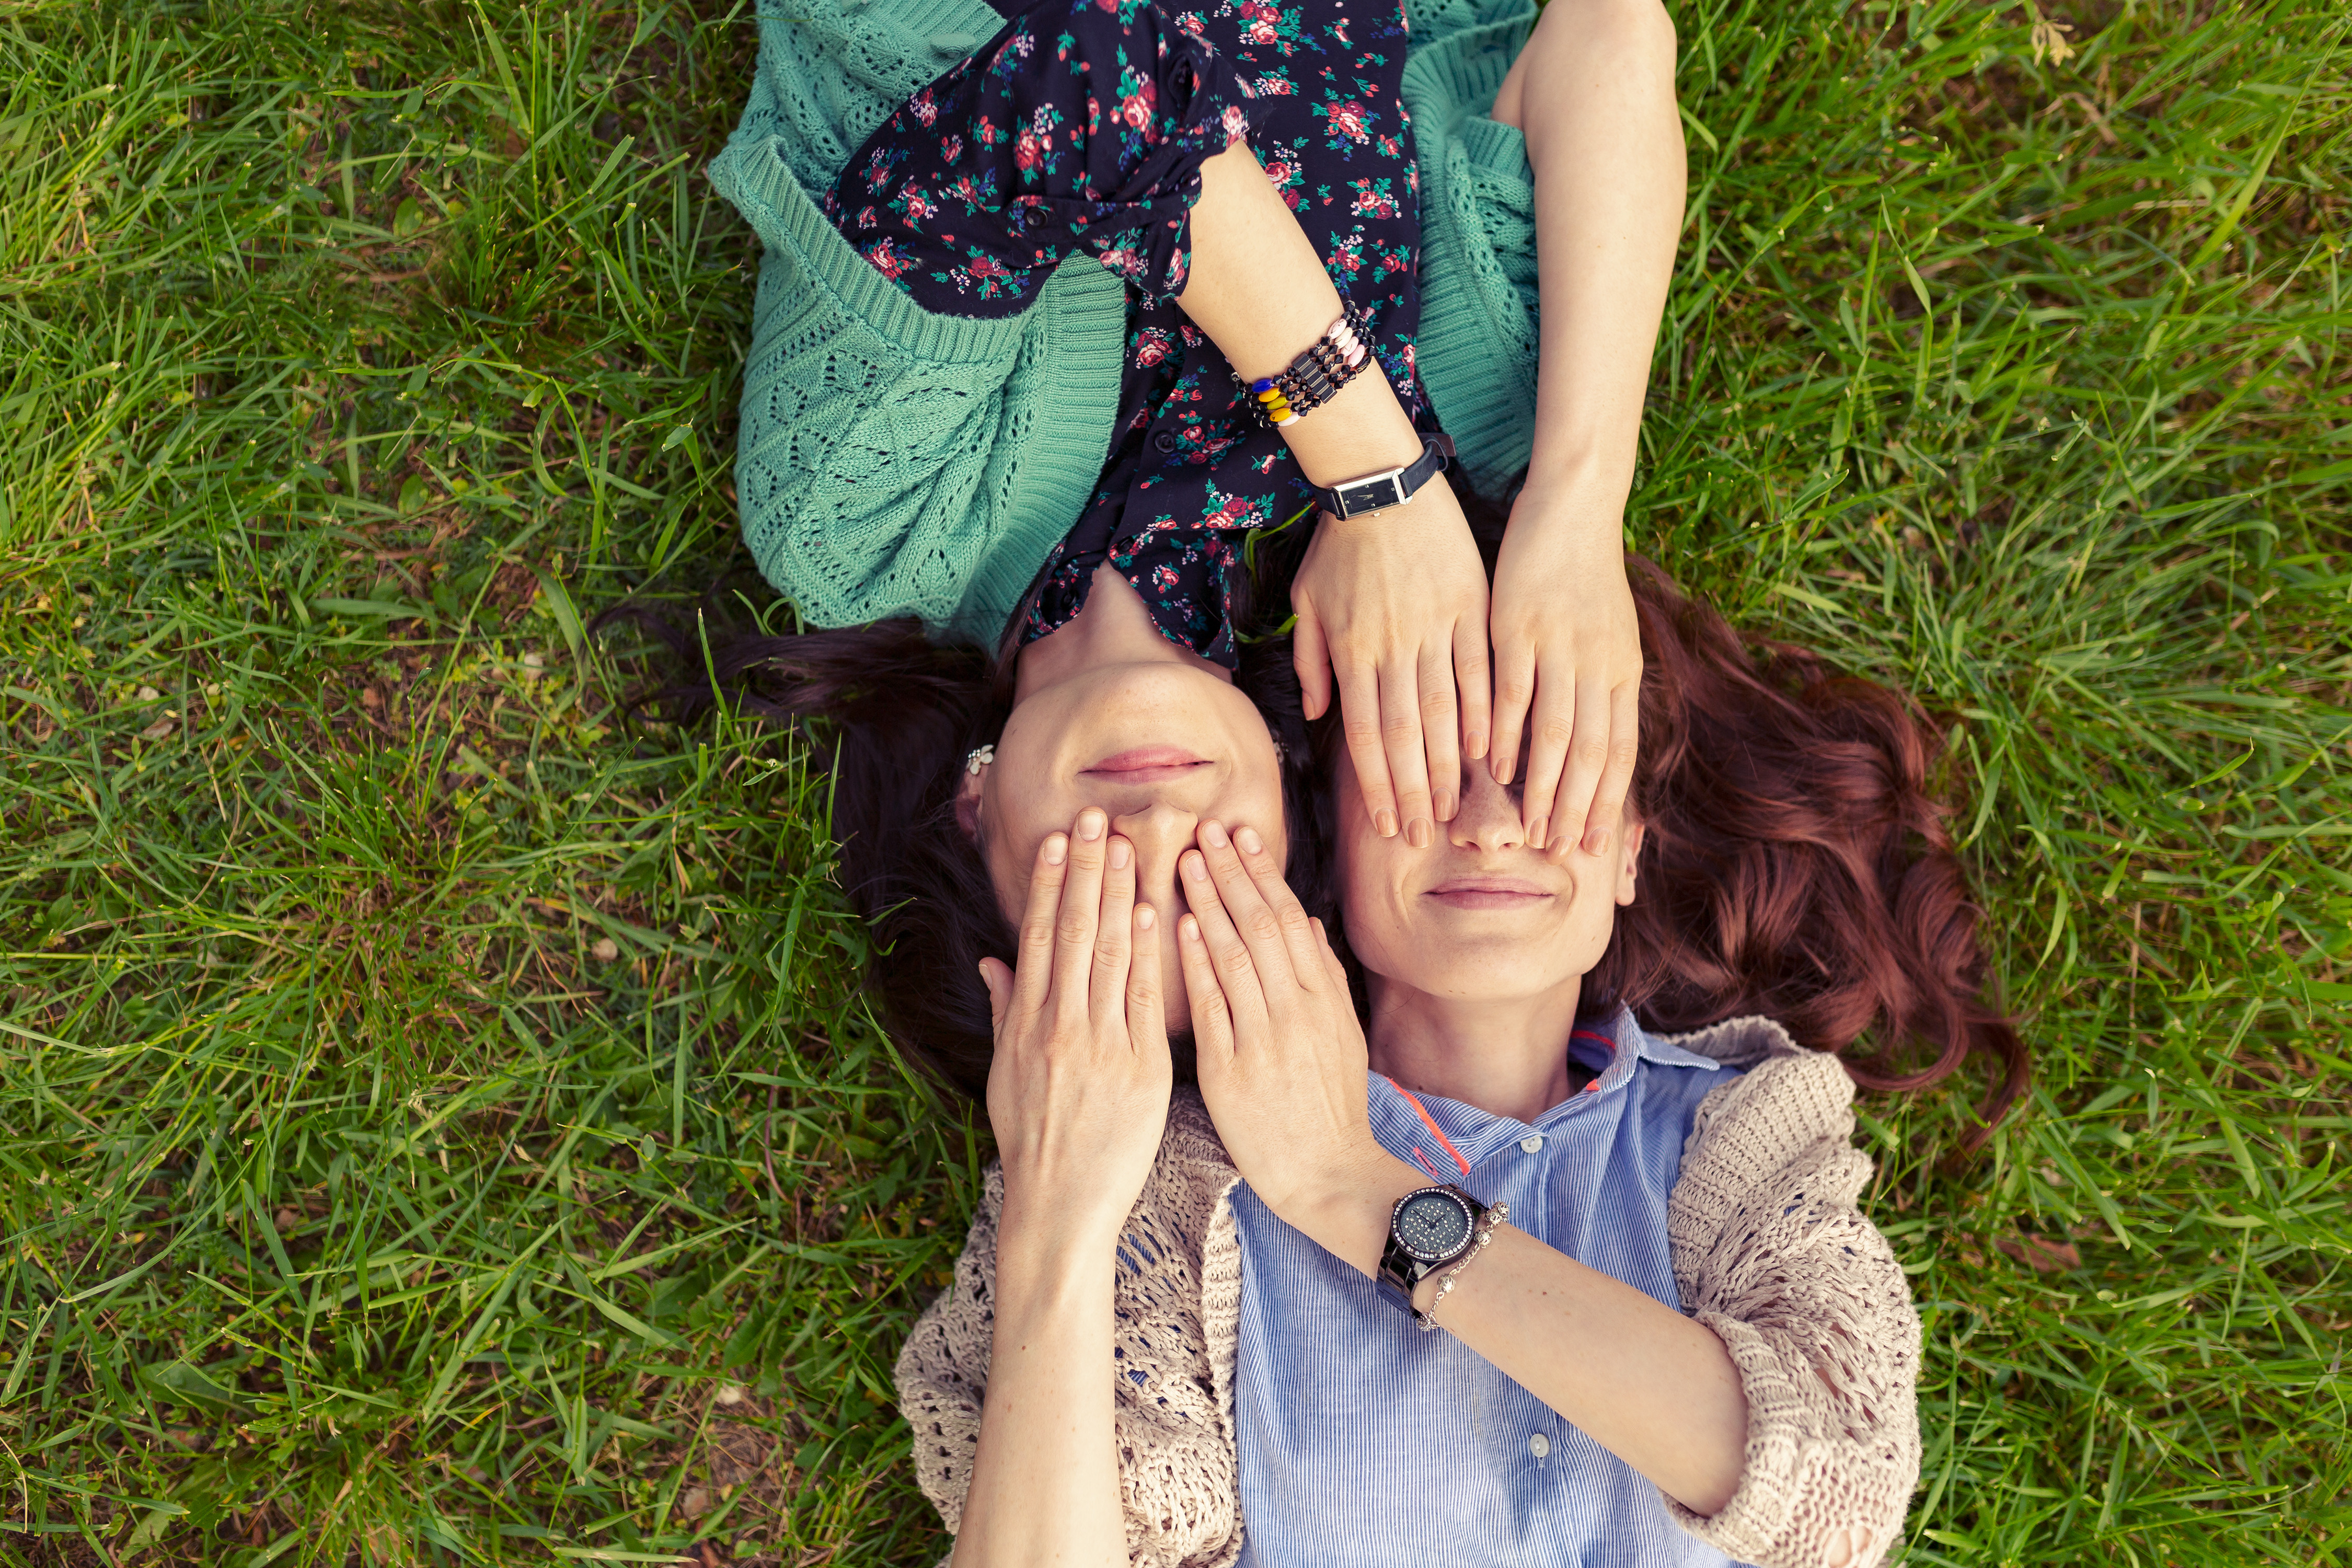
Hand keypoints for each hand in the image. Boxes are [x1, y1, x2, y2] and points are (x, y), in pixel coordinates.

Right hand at [980, 809, 1172, 1246]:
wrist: (1060, 1206)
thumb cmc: (1033, 1140)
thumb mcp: (1003, 1075)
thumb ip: (1005, 1011)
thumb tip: (994, 959)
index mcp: (1026, 1026)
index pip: (1039, 939)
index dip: (1050, 885)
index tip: (1059, 839)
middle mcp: (1059, 1028)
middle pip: (1073, 934)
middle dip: (1084, 871)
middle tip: (1094, 818)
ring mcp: (1101, 1047)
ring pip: (1108, 955)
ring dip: (1117, 895)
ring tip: (1124, 845)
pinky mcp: (1140, 1069)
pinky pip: (1142, 1000)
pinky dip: (1147, 953)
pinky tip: (1154, 911)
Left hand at [1174, 819, 1398, 1267]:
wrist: (1329, 1174)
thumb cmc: (1329, 1106)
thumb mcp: (1342, 1036)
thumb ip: (1325, 977)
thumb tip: (1305, 921)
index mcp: (1322, 999)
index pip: (1287, 920)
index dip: (1261, 874)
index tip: (1239, 836)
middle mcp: (1296, 1011)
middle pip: (1261, 926)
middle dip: (1232, 873)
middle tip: (1204, 828)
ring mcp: (1265, 1039)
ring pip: (1235, 956)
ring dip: (1209, 903)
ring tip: (1186, 860)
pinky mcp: (1233, 1071)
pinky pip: (1213, 1008)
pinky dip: (1196, 965)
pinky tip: (1178, 929)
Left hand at [1290, 481, 1490, 848]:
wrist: (1380, 484)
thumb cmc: (1338, 547)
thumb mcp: (1307, 604)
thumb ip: (1313, 663)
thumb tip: (1317, 717)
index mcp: (1352, 653)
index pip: (1362, 734)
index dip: (1374, 784)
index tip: (1385, 824)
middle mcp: (1391, 649)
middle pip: (1402, 736)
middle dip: (1410, 792)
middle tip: (1419, 837)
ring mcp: (1432, 630)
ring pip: (1441, 712)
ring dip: (1448, 766)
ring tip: (1453, 810)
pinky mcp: (1467, 609)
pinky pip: (1477, 670)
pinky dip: (1483, 712)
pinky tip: (1489, 751)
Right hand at [1486, 497, 1642, 855]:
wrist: (1574, 508)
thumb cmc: (1586, 575)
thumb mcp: (1610, 635)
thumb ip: (1601, 687)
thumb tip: (1595, 743)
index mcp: (1623, 671)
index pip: (1622, 750)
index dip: (1609, 801)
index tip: (1597, 845)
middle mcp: (1599, 666)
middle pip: (1591, 752)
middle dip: (1577, 808)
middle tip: (1560, 852)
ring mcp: (1561, 648)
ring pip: (1556, 731)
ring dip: (1542, 784)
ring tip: (1529, 826)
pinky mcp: (1520, 627)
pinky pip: (1514, 692)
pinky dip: (1506, 733)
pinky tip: (1494, 765)